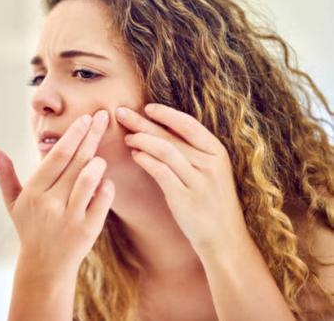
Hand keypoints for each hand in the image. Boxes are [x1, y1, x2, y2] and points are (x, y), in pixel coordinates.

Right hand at [0, 110, 113, 271]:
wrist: (45, 267)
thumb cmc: (30, 229)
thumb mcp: (13, 203)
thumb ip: (6, 175)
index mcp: (33, 193)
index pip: (57, 157)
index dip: (73, 135)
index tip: (85, 118)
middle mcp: (51, 204)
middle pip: (76, 162)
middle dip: (91, 136)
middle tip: (102, 116)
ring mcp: (70, 218)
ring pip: (90, 179)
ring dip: (99, 163)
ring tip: (99, 156)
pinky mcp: (88, 230)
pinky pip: (104, 200)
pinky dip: (107, 186)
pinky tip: (105, 180)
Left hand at [116, 103, 250, 256]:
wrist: (224, 238)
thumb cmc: (212, 201)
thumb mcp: (211, 171)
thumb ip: (192, 151)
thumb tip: (162, 129)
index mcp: (217, 152)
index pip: (189, 124)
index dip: (166, 114)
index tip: (146, 107)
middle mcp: (209, 163)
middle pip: (171, 136)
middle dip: (143, 122)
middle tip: (121, 113)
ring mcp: (198, 181)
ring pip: (165, 150)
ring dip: (142, 140)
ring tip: (127, 136)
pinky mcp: (185, 199)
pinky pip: (161, 172)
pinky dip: (146, 160)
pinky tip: (135, 155)